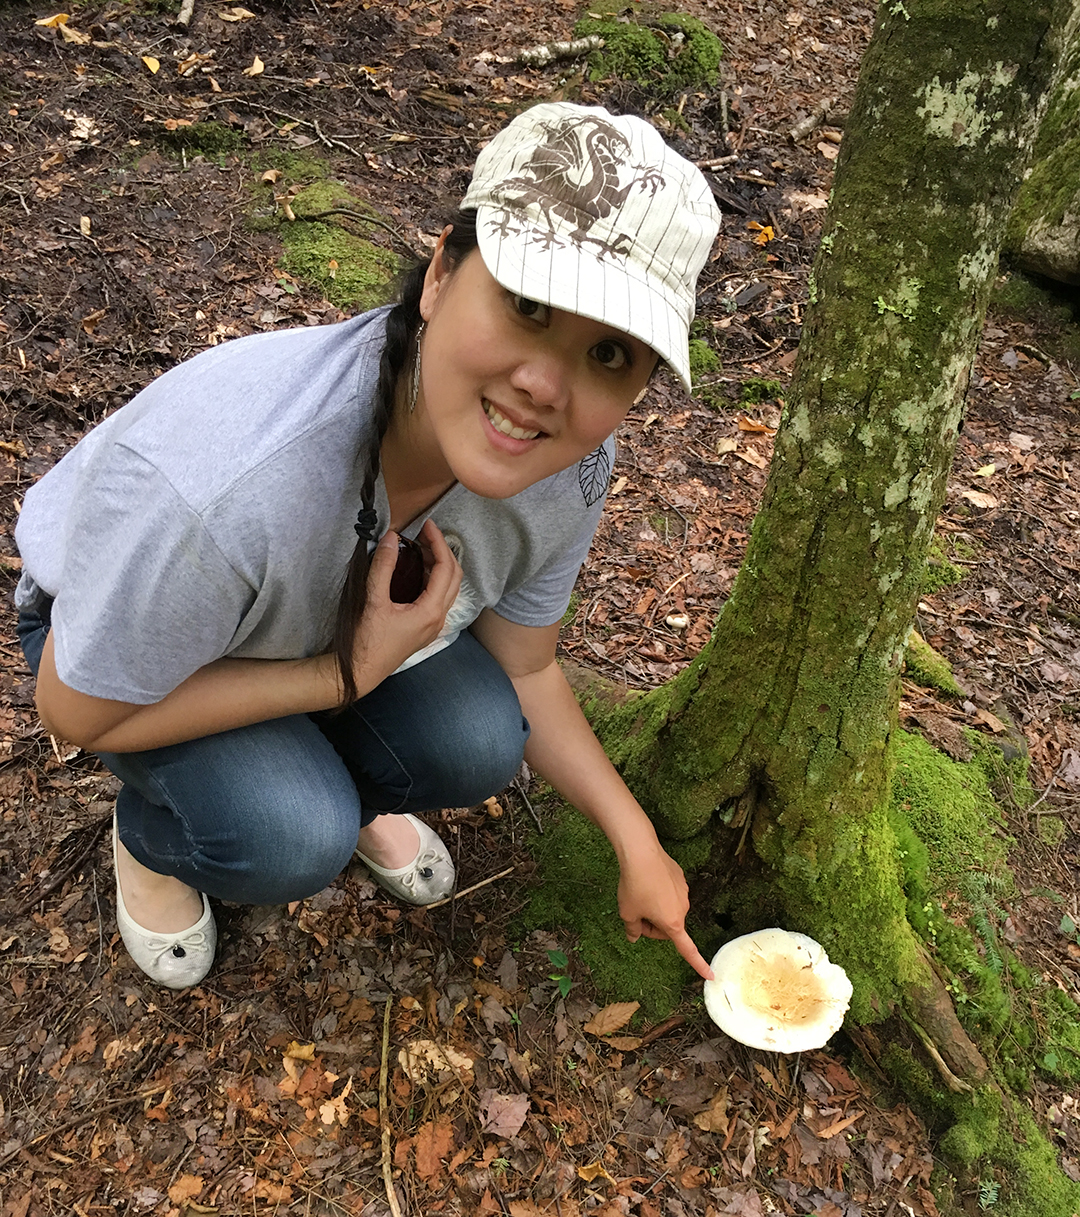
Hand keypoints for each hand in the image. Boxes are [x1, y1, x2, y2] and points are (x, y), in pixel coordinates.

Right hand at [353, 520, 462, 685]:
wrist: (362, 672)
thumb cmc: (367, 641)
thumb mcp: (373, 600)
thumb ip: (383, 567)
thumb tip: (391, 537)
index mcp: (431, 611)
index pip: (446, 568)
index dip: (438, 543)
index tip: (426, 525)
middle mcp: (439, 618)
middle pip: (454, 576)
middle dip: (443, 551)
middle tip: (425, 533)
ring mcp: (434, 625)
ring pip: (449, 587)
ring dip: (440, 564)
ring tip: (420, 547)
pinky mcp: (425, 628)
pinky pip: (439, 597)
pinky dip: (434, 578)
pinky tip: (417, 570)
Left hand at [618, 843, 713, 980]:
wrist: (641, 853)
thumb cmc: (634, 887)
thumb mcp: (627, 912)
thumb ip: (631, 929)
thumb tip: (633, 936)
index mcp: (672, 923)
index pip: (687, 949)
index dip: (698, 964)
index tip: (711, 976)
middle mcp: (683, 909)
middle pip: (669, 927)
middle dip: (654, 926)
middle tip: (635, 915)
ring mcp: (684, 892)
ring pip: (669, 909)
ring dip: (656, 909)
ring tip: (638, 894)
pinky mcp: (680, 877)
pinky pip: (670, 892)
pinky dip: (659, 892)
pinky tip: (647, 880)